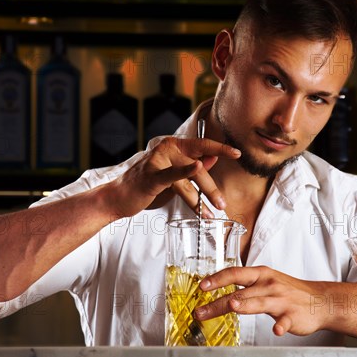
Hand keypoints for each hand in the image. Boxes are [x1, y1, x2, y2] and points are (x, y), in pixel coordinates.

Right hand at [107, 136, 240, 217]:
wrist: (119, 197)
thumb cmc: (146, 186)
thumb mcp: (173, 175)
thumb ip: (192, 166)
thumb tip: (212, 158)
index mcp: (173, 146)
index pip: (202, 145)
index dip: (220, 148)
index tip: (237, 153)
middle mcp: (167, 148)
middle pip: (198, 166)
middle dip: (211, 188)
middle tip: (222, 204)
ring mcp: (158, 160)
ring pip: (188, 177)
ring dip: (201, 196)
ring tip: (211, 211)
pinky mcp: (151, 175)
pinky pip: (172, 175)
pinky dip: (185, 171)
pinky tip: (197, 168)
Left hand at [193, 266, 324, 336]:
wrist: (320, 300)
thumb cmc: (289, 291)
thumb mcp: (266, 281)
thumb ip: (245, 285)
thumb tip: (220, 289)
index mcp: (260, 275)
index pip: (234, 273)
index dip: (217, 279)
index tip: (202, 286)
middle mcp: (268, 285)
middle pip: (239, 293)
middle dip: (218, 302)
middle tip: (200, 312)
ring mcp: (280, 300)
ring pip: (259, 302)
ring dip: (245, 305)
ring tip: (232, 307)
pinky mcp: (292, 315)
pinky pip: (285, 321)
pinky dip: (281, 326)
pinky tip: (276, 330)